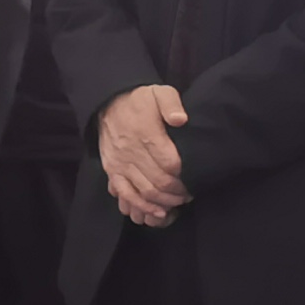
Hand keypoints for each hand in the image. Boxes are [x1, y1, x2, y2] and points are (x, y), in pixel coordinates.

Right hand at [97, 84, 189, 227]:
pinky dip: (142, 206)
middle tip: (190, 193)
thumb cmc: (140, 100)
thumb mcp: (159, 92)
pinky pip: (126, 194)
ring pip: (145, 191)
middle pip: (159, 181)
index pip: (170, 163)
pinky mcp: (112, 171)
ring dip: (165, 201)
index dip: (185, 175)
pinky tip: (157, 212)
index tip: (195, 178)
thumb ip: (171, 103)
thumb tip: (180, 120)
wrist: (109, 103)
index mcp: (146, 133)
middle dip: (178, 192)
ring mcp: (120, 164)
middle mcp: (132, 151)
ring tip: (178, 202)